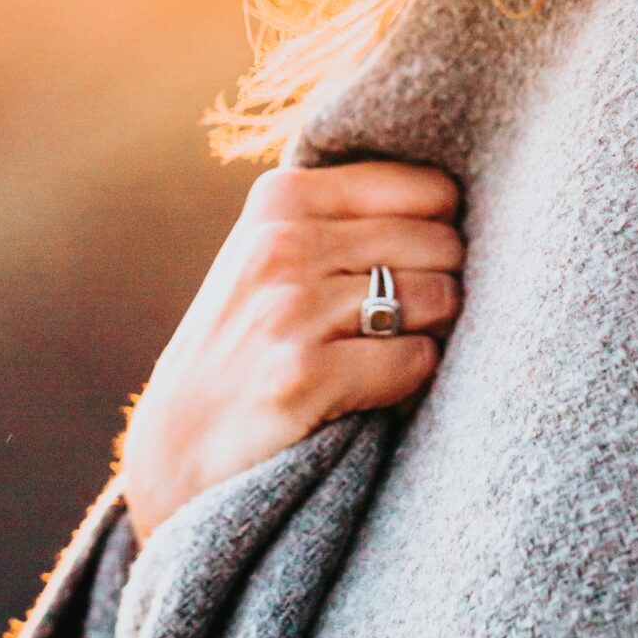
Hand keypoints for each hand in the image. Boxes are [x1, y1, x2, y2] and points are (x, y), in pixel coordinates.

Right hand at [117, 160, 462, 544]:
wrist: (179, 447)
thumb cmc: (250, 343)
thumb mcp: (275, 253)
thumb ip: (349, 215)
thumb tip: (459, 198)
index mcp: (282, 196)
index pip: (431, 190)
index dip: (437, 236)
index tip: (405, 270)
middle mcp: (282, 242)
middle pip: (444, 245)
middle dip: (439, 289)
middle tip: (398, 326)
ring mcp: (290, 308)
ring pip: (439, 300)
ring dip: (428, 337)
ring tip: (381, 355)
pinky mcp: (304, 374)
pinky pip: (417, 361)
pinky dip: (409, 384)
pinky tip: (370, 393)